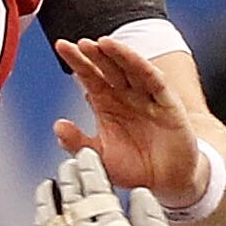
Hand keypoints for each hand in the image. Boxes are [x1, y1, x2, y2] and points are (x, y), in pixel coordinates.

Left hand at [34, 149, 185, 225]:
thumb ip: (150, 218)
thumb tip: (138, 195)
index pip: (96, 188)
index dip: (90, 169)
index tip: (86, 156)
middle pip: (71, 199)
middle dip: (70, 179)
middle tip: (68, 164)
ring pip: (51, 220)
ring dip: (49, 200)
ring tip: (48, 186)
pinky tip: (41, 221)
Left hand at [55, 37, 209, 206]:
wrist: (167, 182)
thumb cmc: (136, 167)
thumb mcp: (99, 157)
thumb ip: (78, 142)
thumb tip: (58, 127)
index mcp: (107, 104)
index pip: (90, 77)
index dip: (77, 61)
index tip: (61, 46)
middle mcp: (126, 96)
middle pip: (108, 68)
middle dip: (95, 54)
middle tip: (80, 43)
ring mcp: (147, 98)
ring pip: (131, 69)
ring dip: (119, 55)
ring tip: (103, 43)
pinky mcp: (167, 104)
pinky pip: (155, 82)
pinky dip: (143, 68)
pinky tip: (131, 59)